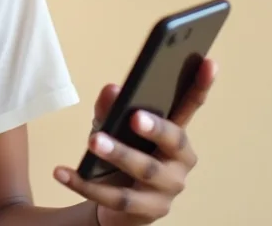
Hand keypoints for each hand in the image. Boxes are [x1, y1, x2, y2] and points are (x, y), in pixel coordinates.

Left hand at [53, 58, 217, 224]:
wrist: (117, 208)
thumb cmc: (122, 157)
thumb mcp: (113, 128)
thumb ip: (112, 108)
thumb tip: (112, 90)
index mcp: (175, 135)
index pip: (190, 106)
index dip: (200, 84)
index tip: (208, 60)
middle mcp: (179, 162)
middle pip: (172, 142)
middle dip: (154, 128)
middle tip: (134, 116)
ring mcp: (166, 190)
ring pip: (144, 170)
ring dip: (118, 154)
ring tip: (93, 140)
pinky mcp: (147, 212)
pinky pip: (115, 197)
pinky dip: (85, 184)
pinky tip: (62, 172)